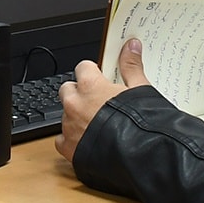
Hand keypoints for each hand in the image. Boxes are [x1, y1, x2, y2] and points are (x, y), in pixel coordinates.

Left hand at [58, 37, 150, 161]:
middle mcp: (74, 104)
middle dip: (79, 93)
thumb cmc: (141, 123)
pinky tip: (87, 140)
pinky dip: (72, 139)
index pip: (82, 67)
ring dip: (76, 115)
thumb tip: (132, 46)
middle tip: (98, 101)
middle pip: (67, 89)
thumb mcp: (140, 90)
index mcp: (90, 86)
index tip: (101, 78)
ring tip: (97, 123)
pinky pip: (62, 139)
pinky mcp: (68, 148)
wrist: (140, 156)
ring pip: (65, 114)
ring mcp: (69, 126)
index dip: (92, 72)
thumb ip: (131, 66)